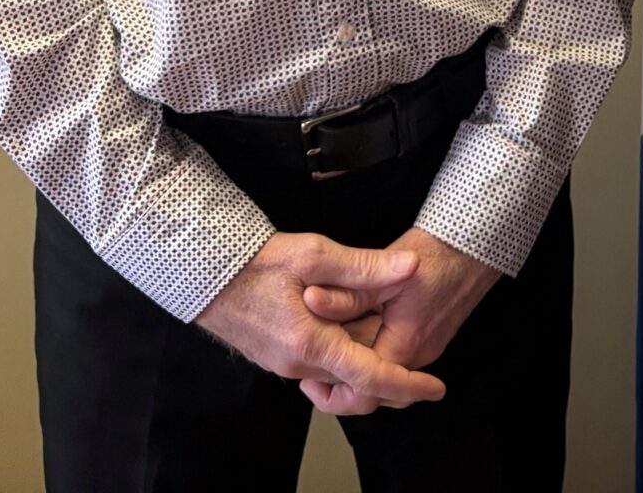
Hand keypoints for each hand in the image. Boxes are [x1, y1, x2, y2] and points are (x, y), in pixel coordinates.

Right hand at [196, 232, 440, 408]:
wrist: (206, 272)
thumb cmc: (257, 261)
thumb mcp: (314, 254)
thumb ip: (363, 267)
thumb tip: (409, 269)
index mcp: (311, 345)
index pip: (370, 377)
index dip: (407, 384)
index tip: (436, 387)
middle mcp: (298, 364)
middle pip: (356, 381)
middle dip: (390, 373)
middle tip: (420, 358)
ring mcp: (285, 364)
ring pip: (337, 373)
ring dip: (365, 359)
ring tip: (387, 331)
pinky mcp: (278, 355)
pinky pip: (319, 363)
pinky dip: (342, 352)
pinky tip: (353, 324)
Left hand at [300, 226, 499, 414]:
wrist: (475, 243)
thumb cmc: (435, 253)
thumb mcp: (387, 270)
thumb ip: (349, 293)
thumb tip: (310, 301)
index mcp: (404, 345)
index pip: (363, 391)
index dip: (332, 393)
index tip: (308, 380)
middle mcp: (418, 356)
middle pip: (375, 389)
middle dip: (343, 383)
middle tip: (313, 371)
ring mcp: (428, 348)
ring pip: (386, 374)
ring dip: (359, 368)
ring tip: (329, 351)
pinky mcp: (431, 337)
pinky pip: (398, 359)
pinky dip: (375, 354)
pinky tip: (357, 336)